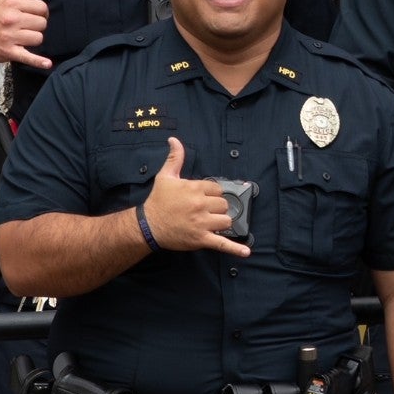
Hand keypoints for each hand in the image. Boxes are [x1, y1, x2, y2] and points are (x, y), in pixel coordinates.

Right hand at [0, 0, 50, 68]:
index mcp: (12, 5)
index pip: (42, 7)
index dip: (41, 12)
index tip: (33, 15)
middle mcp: (11, 19)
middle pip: (42, 23)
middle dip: (37, 26)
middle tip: (25, 27)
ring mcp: (9, 36)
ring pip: (39, 38)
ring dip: (33, 40)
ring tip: (22, 38)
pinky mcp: (8, 51)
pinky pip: (28, 56)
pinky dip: (38, 61)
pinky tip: (47, 64)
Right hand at [138, 137, 248, 256]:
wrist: (147, 225)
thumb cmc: (157, 201)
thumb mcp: (166, 176)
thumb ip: (175, 158)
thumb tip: (174, 140)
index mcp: (195, 189)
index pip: (217, 189)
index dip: (211, 194)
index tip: (201, 198)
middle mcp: (200, 205)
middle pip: (224, 205)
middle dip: (216, 208)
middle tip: (202, 211)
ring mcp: (201, 223)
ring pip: (226, 220)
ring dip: (220, 222)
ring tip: (208, 223)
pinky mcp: (201, 239)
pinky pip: (222, 243)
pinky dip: (235, 249)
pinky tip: (246, 252)